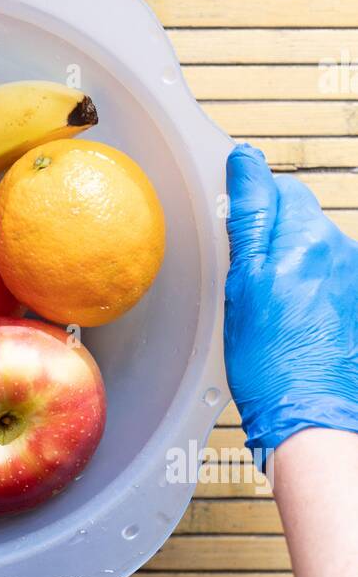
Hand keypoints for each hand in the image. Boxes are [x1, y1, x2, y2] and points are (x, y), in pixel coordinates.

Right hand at [225, 143, 357, 459]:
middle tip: (247, 276)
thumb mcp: (242, 282)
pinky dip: (307, 286)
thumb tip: (246, 160)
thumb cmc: (270, 361)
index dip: (249, 205)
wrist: (311, 416)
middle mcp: (338, 250)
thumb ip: (249, 215)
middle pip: (297, 216)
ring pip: (311, 246)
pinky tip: (293, 319)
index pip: (276, 187)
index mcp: (307, 238)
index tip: (231, 230)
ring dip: (290, 261)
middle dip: (271, 234)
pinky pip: (326, 274)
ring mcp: (352, 276)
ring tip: (271, 305)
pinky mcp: (356, 299)